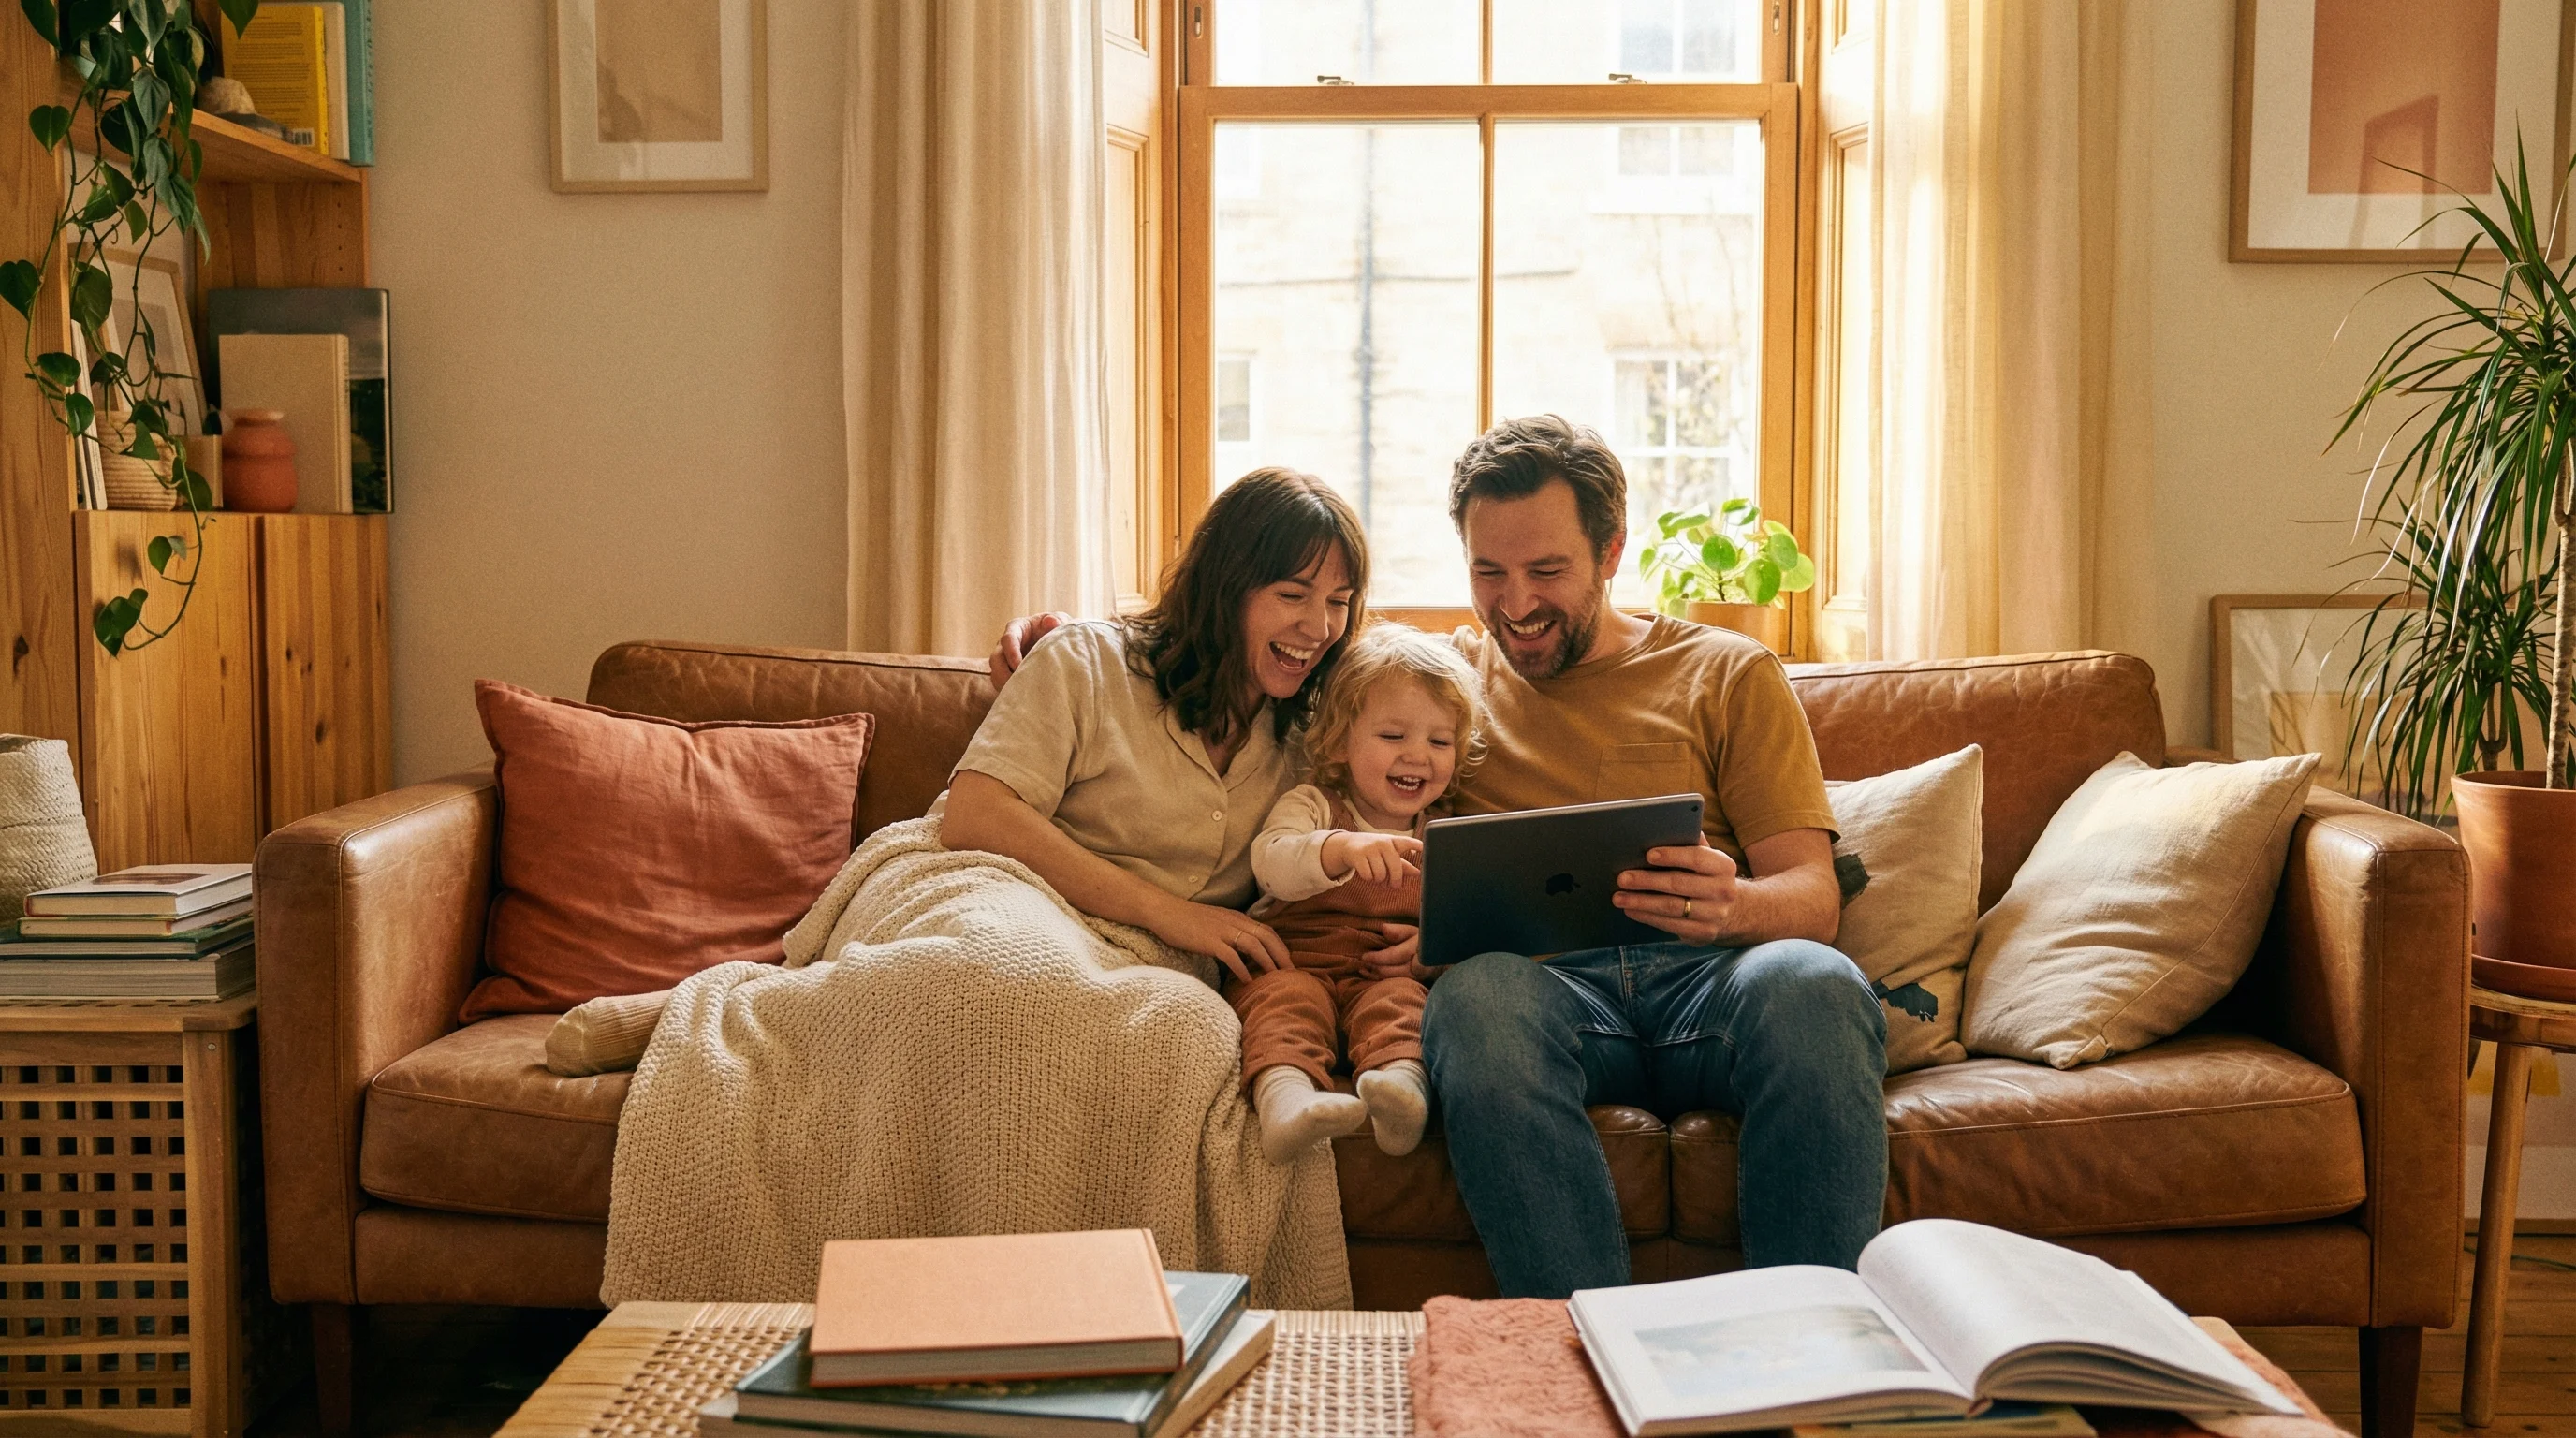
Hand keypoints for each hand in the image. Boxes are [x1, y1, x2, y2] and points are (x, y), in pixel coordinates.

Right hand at [987, 612, 1071, 689]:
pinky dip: (1009, 692)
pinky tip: (1022, 698)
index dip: (1012, 653)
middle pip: (995, 659)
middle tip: (1018, 685)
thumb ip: (1057, 621)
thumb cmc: (1057, 629)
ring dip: (1005, 685)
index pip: (1008, 639)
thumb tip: (1050, 622)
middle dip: (1003, 673)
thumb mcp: (1060, 621)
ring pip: (995, 674)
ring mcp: (1005, 660)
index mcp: (1017, 628)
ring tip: (1020, 695)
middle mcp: (1006, 644)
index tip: (1020, 666)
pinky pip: (1001, 685)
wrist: (1058, 644)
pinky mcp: (1007, 674)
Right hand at [1148, 898, 1289, 982]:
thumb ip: (1228, 932)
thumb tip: (1241, 952)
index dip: (1280, 946)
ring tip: (1276, 977)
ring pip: (1253, 945)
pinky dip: (1241, 968)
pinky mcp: (1208, 940)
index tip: (1288, 962)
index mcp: (1235, 917)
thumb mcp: (1214, 922)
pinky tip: (1247, 980)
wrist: (1162, 910)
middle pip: (1266, 937)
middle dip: (1281, 955)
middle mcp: (1232, 921)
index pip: (1266, 930)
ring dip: (1267, 962)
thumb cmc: (1185, 919)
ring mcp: (1221, 930)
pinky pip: (1230, 955)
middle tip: (1291, 973)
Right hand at [1322, 830, 1421, 884]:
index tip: (1424, 848)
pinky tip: (1367, 873)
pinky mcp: (1357, 854)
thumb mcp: (1388, 854)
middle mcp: (1383, 842)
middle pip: (1395, 867)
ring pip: (1380, 874)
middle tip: (1394, 886)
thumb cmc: (1375, 851)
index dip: (1417, 845)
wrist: (1349, 844)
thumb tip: (1418, 873)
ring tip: (1376, 876)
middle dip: (1395, 880)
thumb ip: (1403, 864)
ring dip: (1379, 880)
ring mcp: (1370, 847)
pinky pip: (1368, 875)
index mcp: (1393, 841)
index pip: (1407, 842)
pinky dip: (1368, 878)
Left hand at [1360, 922, 1444, 982]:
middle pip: (1391, 970)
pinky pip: (1395, 982)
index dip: (1378, 957)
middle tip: (1360, 963)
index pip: (1394, 956)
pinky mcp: (1414, 983)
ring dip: (1375, 975)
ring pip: (1392, 979)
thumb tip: (1383, 928)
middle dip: (1374, 967)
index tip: (1364, 957)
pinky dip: (1380, 979)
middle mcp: (1418, 966)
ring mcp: (1417, 977)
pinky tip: (1369, 975)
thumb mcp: (1416, 931)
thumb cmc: (1428, 940)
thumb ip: (1400, 931)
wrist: (1446, 958)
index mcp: (1418, 949)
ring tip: (1362, 970)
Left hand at [1614, 839, 1738, 945]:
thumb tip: (1665, 826)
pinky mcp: (1704, 933)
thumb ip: (1690, 843)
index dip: (1672, 855)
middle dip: (1647, 880)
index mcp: (1724, 865)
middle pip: (1678, 884)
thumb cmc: (1708, 876)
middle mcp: (1723, 890)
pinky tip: (1632, 910)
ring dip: (1641, 902)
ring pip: (1672, 907)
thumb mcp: (1708, 858)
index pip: (1696, 858)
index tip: (1648, 855)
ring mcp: (1714, 914)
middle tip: (1622, 878)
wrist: (1733, 909)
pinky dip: (1648, 917)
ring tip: (1619, 897)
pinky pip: (1671, 925)